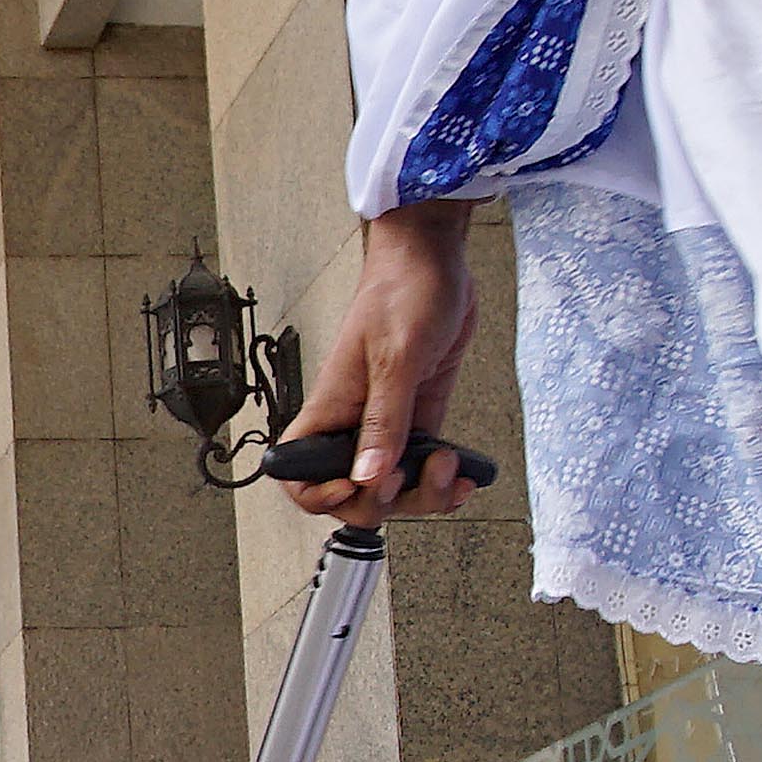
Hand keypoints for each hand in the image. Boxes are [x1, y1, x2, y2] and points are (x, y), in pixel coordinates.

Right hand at [280, 204, 485, 521]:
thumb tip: (368, 475)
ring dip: (423, 493)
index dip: (319, 495)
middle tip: (410, 477)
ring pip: (392, 486)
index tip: (355, 488)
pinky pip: (422, 466)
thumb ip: (383, 420)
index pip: (297, 471)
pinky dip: (444, 479)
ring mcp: (388, 422)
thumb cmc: (402, 289)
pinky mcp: (419, 415)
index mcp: (330, 406)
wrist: (435, 260)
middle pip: (353, 492)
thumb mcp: (395, 356)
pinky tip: (464, 471)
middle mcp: (353, 420)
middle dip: (385, 501)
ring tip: (450, 469)